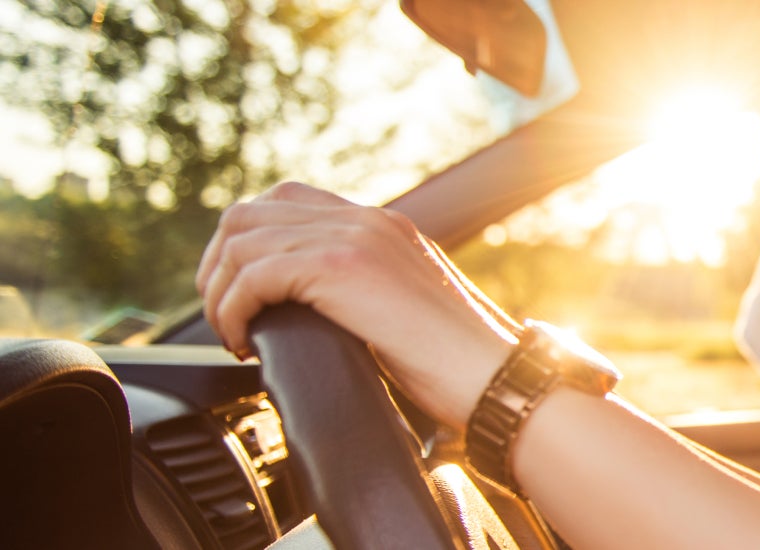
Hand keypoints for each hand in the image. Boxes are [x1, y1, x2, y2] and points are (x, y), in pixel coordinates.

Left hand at [196, 182, 515, 427]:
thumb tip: (313, 316)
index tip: (240, 294)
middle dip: (218, 267)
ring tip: (231, 334)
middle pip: (249, 213)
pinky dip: (232, 311)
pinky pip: (253, 275)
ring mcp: (356, 236)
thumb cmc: (460, 366)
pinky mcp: (343, 266)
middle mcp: (367, 219)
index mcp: (382, 226)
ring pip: (240, 241)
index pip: (287, 201)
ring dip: (219, 293)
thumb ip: (366, 294)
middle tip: (225, 317)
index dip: (246, 245)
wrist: (497, 377)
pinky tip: (243, 343)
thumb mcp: (407, 312)